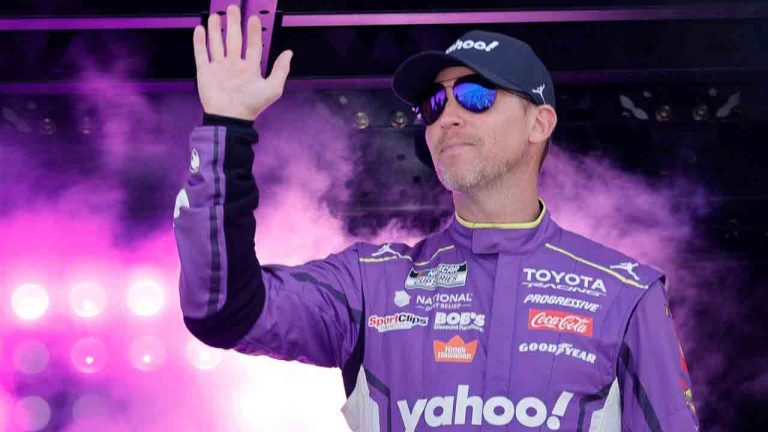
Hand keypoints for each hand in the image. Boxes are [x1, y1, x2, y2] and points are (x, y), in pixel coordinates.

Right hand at [193, 5, 291, 121]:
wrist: (230, 118)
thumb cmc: (252, 106)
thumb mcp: (273, 88)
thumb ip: (281, 70)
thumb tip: (289, 53)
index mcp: (250, 69)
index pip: (252, 45)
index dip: (253, 32)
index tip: (254, 18)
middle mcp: (234, 66)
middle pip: (233, 40)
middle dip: (233, 24)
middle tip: (232, 8)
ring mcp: (219, 68)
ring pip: (217, 44)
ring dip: (216, 30)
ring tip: (216, 15)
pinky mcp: (205, 72)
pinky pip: (201, 54)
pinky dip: (199, 42)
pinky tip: (201, 29)